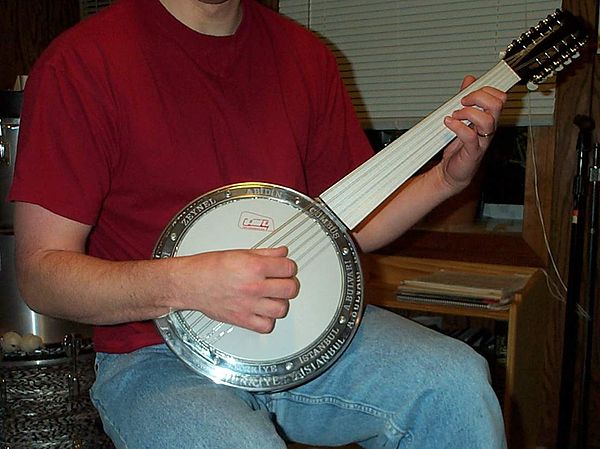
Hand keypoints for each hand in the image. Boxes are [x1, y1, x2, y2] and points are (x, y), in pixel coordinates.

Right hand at [171, 246, 298, 332]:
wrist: (190, 283)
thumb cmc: (208, 267)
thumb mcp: (239, 252)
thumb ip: (265, 253)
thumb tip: (281, 253)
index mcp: (253, 267)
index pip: (288, 267)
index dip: (289, 266)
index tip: (285, 267)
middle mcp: (253, 286)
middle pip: (290, 289)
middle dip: (289, 283)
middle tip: (283, 281)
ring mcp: (248, 305)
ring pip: (282, 309)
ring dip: (281, 302)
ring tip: (273, 296)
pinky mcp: (242, 320)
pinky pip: (266, 326)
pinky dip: (268, 320)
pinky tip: (264, 311)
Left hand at [439, 75, 506, 191]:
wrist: (451, 172)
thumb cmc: (458, 148)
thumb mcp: (462, 118)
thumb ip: (466, 99)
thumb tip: (469, 80)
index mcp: (488, 119)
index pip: (499, 97)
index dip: (486, 89)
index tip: (469, 91)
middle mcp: (488, 129)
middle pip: (497, 104)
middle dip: (478, 97)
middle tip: (463, 102)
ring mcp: (482, 140)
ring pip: (487, 120)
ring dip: (467, 113)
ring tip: (455, 116)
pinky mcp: (472, 152)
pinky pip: (470, 136)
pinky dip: (457, 127)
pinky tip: (448, 123)